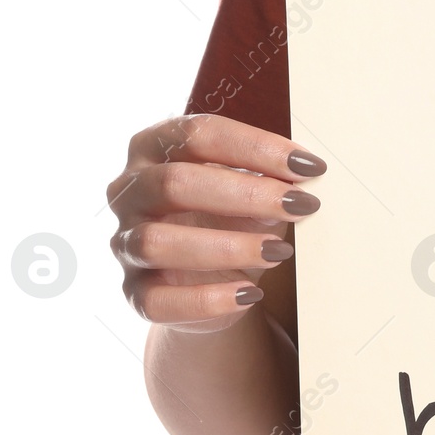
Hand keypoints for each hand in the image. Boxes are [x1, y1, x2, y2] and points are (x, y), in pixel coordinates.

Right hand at [106, 114, 326, 331]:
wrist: (210, 280)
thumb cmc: (231, 216)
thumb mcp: (251, 192)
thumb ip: (268, 185)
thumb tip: (296, 188)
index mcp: (154, 148)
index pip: (197, 134)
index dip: (255, 148)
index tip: (309, 166)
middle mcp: (129, 191)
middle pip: (175, 183)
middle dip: (246, 194)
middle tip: (301, 205)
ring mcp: (125, 242)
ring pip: (159, 242)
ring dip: (227, 247)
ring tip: (279, 251)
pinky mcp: (134, 292)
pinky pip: (158, 300)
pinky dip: (208, 299)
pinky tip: (249, 293)